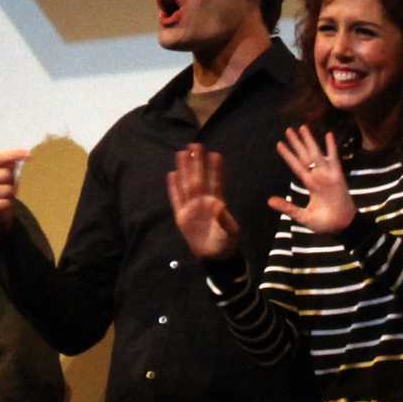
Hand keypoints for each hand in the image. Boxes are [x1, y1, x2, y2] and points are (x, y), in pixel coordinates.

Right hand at [0, 147, 31, 231]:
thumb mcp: (3, 172)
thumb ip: (11, 161)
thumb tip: (26, 154)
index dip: (15, 154)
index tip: (30, 155)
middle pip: (5, 174)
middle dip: (10, 180)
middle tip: (6, 185)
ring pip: (6, 189)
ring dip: (9, 193)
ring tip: (3, 195)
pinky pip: (3, 203)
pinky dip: (6, 203)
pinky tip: (1, 203)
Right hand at [165, 145, 239, 259]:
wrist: (213, 256)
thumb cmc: (226, 243)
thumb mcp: (230, 233)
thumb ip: (225, 221)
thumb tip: (219, 206)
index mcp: (216, 203)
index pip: (215, 182)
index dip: (215, 169)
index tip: (215, 154)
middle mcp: (203, 202)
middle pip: (198, 178)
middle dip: (197, 162)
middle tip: (196, 144)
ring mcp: (191, 207)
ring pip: (186, 184)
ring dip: (184, 169)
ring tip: (182, 153)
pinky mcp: (181, 216)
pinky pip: (176, 199)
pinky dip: (173, 187)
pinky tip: (172, 174)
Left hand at [271, 127, 353, 234]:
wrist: (342, 227)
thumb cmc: (325, 222)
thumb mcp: (302, 215)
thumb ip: (287, 207)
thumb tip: (269, 200)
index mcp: (310, 184)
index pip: (296, 165)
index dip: (288, 155)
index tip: (279, 143)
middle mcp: (317, 176)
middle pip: (304, 155)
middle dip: (297, 143)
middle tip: (288, 129)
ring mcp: (327, 175)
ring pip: (316, 153)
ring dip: (309, 140)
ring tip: (302, 127)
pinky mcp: (337, 177)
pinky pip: (334, 159)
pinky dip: (331, 147)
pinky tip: (328, 134)